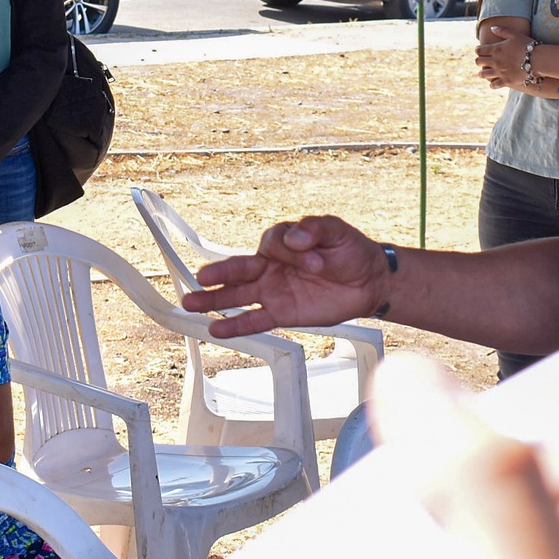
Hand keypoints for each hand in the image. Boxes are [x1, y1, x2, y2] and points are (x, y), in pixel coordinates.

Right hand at [182, 215, 388, 336]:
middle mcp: (270, 266)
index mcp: (281, 242)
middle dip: (218, 273)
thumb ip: (314, 228)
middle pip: (238, 269)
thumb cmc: (349, 250)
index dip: (292, 251)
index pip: (271, 244)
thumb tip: (295, 238)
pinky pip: (255, 320)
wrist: (369, 281)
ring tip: (189, 303)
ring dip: (214, 300)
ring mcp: (273, 291)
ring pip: (238, 295)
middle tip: (200, 278)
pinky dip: (236, 326)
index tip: (316, 259)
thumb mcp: (336, 231)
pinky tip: (216, 329)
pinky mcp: (281, 313)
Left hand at [473, 23, 529, 89]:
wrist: (537, 60)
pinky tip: (493, 82)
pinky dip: (492, 84)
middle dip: (479, 61)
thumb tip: (491, 28)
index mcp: (496, 49)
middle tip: (481, 61)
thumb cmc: (527, 45)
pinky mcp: (506, 81)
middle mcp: (495, 61)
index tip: (480, 51)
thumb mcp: (514, 34)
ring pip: (483, 74)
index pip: (479, 50)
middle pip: (479, 62)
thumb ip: (502, 30)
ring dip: (482, 73)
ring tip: (484, 72)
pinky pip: (493, 85)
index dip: (478, 50)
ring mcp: (500, 72)